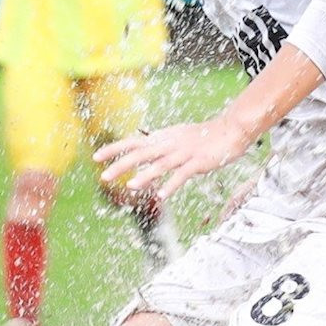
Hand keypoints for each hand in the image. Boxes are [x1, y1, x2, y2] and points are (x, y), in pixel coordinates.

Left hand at [97, 115, 254, 200]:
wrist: (231, 129)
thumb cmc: (202, 136)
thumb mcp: (176, 137)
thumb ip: (159, 145)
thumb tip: (141, 151)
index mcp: (162, 138)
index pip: (133, 142)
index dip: (114, 149)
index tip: (95, 157)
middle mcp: (169, 144)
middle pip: (141, 154)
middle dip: (121, 165)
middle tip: (103, 177)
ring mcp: (183, 153)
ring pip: (160, 165)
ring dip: (145, 176)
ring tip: (130, 186)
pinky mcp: (198, 162)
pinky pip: (182, 175)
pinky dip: (171, 185)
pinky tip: (161, 195)